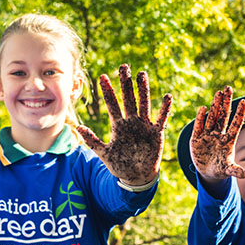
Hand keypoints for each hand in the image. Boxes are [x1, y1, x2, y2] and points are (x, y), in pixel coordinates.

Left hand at [76, 64, 171, 185]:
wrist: (135, 177)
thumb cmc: (120, 164)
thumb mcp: (103, 152)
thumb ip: (91, 140)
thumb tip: (77, 126)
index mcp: (119, 125)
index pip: (112, 104)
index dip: (108, 91)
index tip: (103, 77)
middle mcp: (131, 122)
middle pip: (128, 98)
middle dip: (126, 83)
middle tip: (124, 67)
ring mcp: (144, 126)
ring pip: (143, 103)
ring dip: (143, 90)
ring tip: (142, 74)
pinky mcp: (156, 133)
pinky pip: (161, 118)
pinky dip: (164, 109)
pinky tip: (167, 97)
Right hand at [190, 86, 244, 182]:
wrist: (207, 172)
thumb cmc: (221, 169)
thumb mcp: (228, 170)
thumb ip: (235, 170)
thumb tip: (244, 174)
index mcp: (229, 140)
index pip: (236, 124)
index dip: (240, 114)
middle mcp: (219, 134)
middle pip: (223, 116)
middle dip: (226, 103)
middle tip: (228, 89)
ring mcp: (207, 135)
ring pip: (212, 118)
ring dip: (215, 106)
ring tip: (218, 93)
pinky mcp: (196, 138)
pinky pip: (199, 126)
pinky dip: (200, 118)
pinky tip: (203, 108)